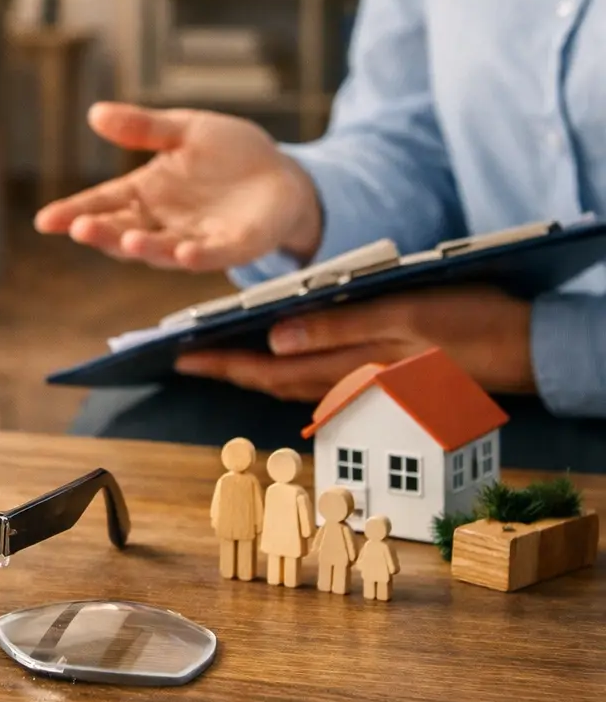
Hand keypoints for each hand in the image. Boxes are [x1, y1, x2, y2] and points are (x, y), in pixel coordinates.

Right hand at [35, 103, 323, 270]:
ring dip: (143, 247)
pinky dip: (198, 256)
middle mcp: (163, 222)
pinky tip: (185, 254)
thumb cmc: (230, 154)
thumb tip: (95, 113)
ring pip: (161, 248)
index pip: (103, 202)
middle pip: (123, 230)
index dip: (74, 211)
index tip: (45, 221)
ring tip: (125, 239)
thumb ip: (142, 127)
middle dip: (101, 231)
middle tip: (79, 227)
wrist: (283, 175)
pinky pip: (212, 254)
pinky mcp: (232, 245)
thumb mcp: (185, 130)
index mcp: (146, 193)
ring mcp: (195, 237)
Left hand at [175, 287, 535, 401]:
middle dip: (223, 366)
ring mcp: (361, 385)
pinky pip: (316, 377)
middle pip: (268, 378)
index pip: (265, 370)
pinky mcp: (376, 379)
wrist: (525, 348)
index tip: (176, 355)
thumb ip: (336, 329)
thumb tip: (271, 339)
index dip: (218, 363)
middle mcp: (346, 384)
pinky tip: (272, 349)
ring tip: (213, 349)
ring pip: (289, 380)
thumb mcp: (402, 315)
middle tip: (178, 353)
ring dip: (250, 367)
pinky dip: (286, 365)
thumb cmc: (467, 324)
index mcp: (346, 367)